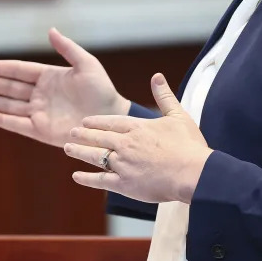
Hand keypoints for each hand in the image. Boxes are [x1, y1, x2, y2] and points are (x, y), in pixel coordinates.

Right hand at [0, 27, 130, 147]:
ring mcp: (40, 113)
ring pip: (8, 105)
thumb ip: (67, 48)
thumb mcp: (86, 64)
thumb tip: (51, 30)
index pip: (19, 71)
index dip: (0, 68)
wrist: (111, 118)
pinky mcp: (41, 130)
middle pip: (9, 87)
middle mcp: (41, 94)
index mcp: (50, 77)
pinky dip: (0, 119)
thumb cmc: (102, 90)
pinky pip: (16, 124)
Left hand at [64, 73, 212, 203]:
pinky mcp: (124, 184)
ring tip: (68, 149)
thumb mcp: (178, 115)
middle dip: (83, 134)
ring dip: (80, 152)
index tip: (85, 120)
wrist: (193, 173)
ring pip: (95, 156)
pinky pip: (100, 180)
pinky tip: (76, 176)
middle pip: (99, 137)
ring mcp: (123, 164)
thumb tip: (157, 76)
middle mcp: (126, 144)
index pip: (111, 122)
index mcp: (138, 128)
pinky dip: (86, 179)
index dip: (97, 121)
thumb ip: (164, 96)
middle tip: (71, 132)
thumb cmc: (189, 145)